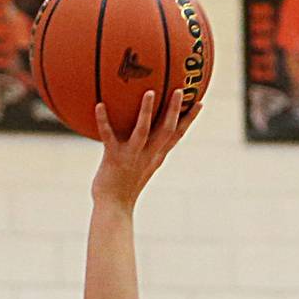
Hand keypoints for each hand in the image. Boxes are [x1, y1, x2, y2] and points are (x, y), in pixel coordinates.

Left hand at [91, 89, 187, 209]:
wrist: (114, 208)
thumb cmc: (123, 188)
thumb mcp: (138, 167)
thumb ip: (142, 150)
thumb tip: (139, 133)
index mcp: (156, 157)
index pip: (177, 135)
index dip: (189, 119)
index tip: (199, 102)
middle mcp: (148, 156)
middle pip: (167, 130)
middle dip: (175, 109)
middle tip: (180, 89)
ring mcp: (132, 157)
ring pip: (143, 131)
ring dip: (146, 111)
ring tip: (149, 92)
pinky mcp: (114, 159)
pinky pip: (109, 136)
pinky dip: (103, 121)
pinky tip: (99, 105)